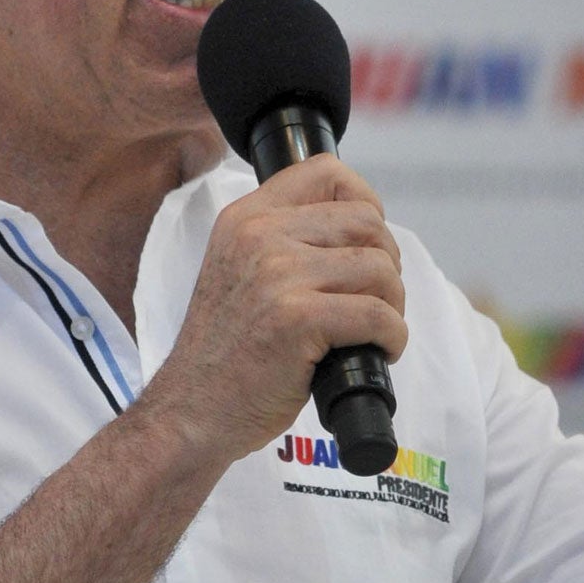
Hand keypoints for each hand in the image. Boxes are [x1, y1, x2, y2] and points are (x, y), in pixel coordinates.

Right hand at [147, 154, 407, 463]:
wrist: (191, 410)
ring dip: (392, 305)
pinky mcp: (297, 319)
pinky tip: (377, 352)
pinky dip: (392, 338)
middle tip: (373, 303)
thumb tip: (363, 229)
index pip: (327, 172)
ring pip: (380, 268)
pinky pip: (378, 315)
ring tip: (373, 332)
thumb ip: (283, 240)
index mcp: (246, 217)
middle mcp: (259, 235)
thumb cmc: (227, 352)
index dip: (366, 204)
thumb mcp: (239, 271)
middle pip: (367, 222)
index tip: (368, 244)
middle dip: (387, 264)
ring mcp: (277, 275)